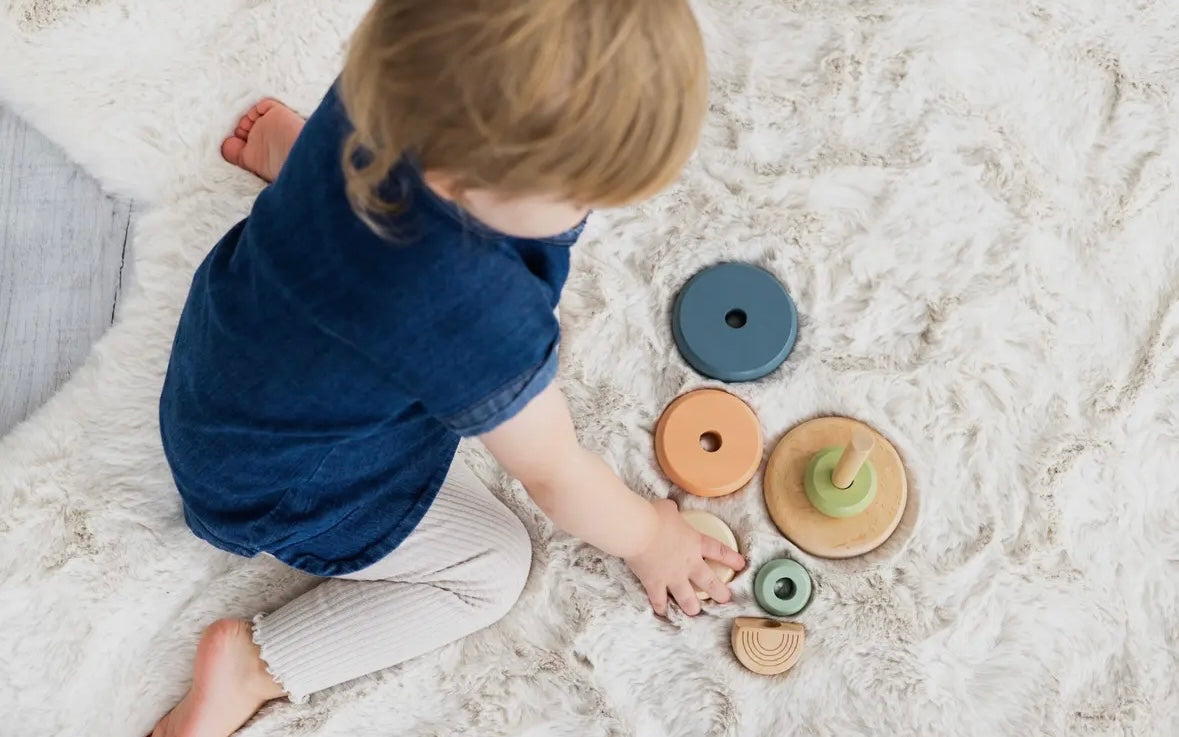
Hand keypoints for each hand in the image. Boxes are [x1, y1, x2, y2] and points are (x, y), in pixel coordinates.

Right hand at [624, 499, 745, 615]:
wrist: (637, 530)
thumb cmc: (654, 516)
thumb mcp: (668, 508)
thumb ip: (673, 512)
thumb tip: (669, 509)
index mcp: (695, 542)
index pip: (719, 551)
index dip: (731, 558)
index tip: (741, 565)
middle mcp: (688, 563)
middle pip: (709, 582)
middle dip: (719, 592)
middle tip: (725, 599)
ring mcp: (672, 576)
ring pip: (687, 598)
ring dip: (692, 606)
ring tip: (695, 612)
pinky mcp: (655, 583)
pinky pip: (659, 600)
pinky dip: (660, 607)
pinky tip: (662, 612)